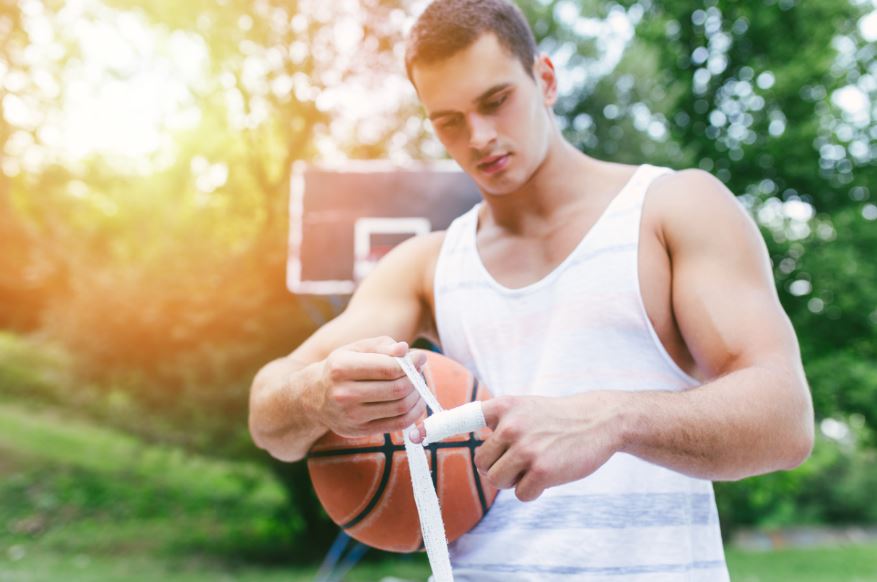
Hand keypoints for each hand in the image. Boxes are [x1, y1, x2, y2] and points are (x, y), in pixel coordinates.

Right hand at [313, 336, 427, 437]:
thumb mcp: (355, 349)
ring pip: (400, 407)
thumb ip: (382, 345)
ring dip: (417, 396)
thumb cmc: (341, 367)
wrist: (313, 397)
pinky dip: (413, 414)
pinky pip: (397, 425)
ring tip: (417, 385)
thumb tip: (406, 350)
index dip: (410, 363)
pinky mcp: (359, 431)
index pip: (388, 368)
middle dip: (415, 380)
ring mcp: (350, 416)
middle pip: (397, 389)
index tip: (419, 358)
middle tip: (419, 372)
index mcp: (341, 367)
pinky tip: (415, 403)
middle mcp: (343, 394)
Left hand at [410, 391, 627, 501]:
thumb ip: (495, 418)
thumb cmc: (555, 416)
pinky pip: (521, 494)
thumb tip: (456, 429)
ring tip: (537, 462)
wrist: (598, 420)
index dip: (435, 427)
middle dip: (499, 467)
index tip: (414, 434)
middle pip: (482, 464)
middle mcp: (510, 426)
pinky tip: (551, 472)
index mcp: (502, 407)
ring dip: (516, 480)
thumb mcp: (522, 406)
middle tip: (524, 456)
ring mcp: (526, 448)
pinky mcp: (543, 471)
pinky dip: (533, 490)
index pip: (461, 417)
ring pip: (498, 481)